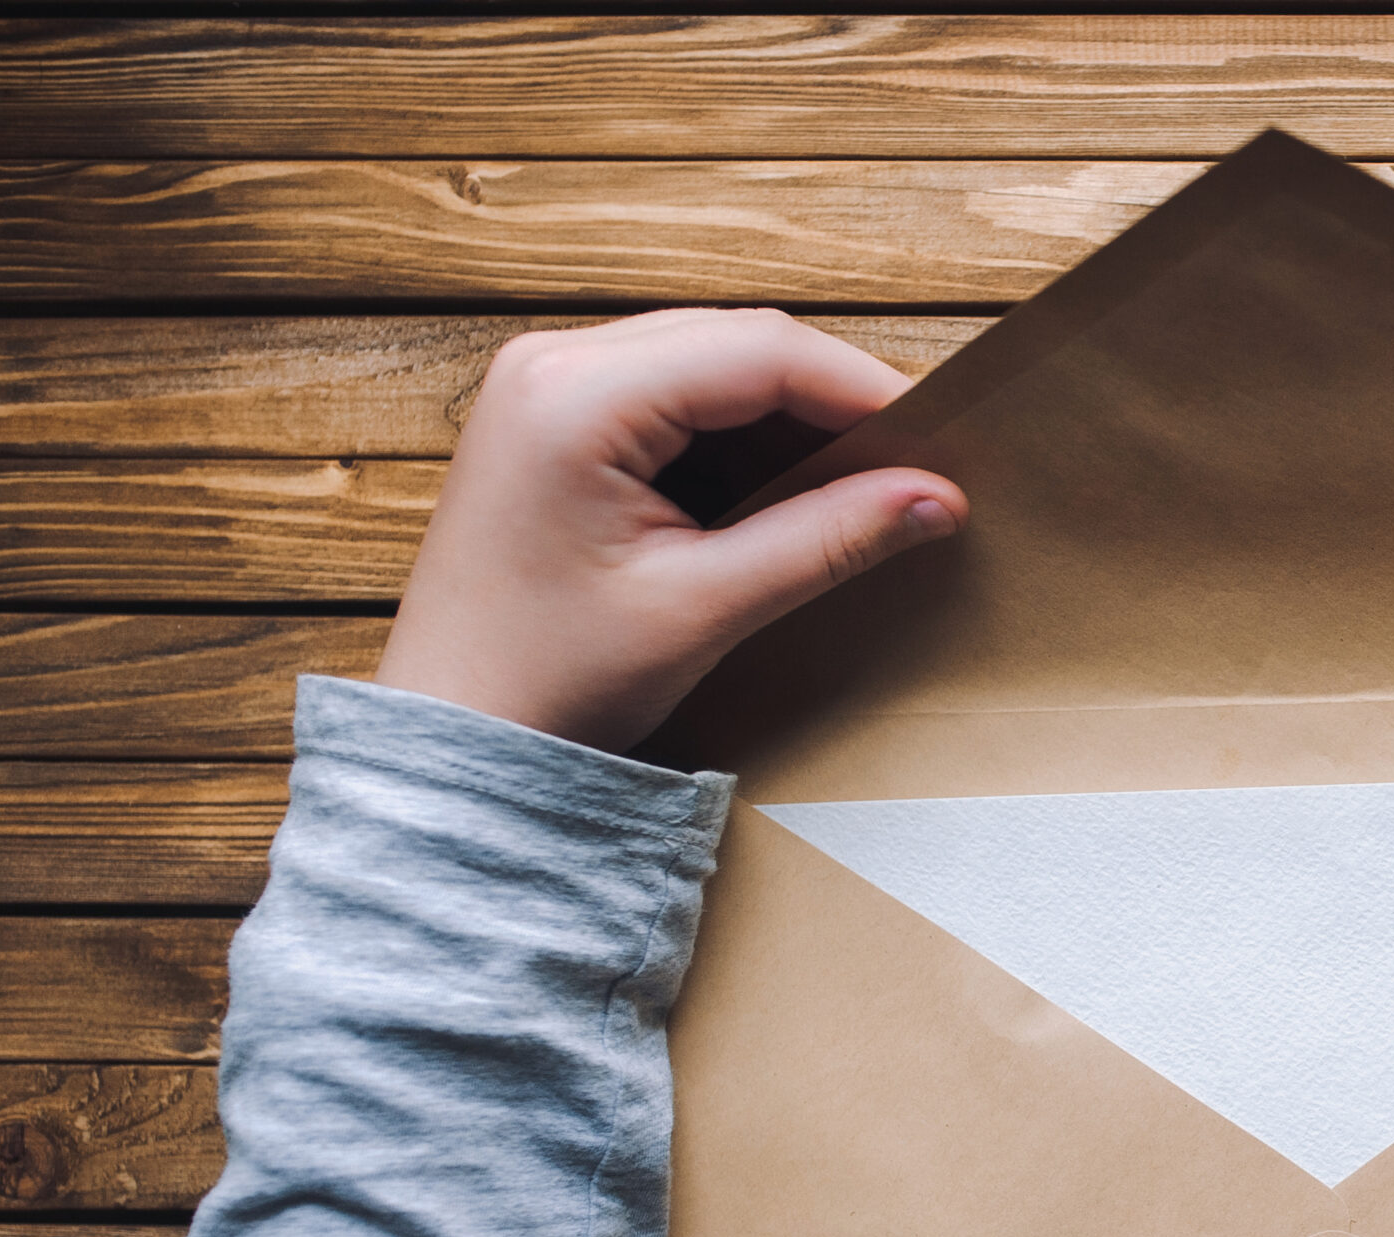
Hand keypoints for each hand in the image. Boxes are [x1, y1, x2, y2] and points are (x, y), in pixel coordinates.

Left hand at [377, 308, 966, 752]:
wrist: (452, 735)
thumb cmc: (548, 680)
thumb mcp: (704, 609)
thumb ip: (827, 541)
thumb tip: (937, 498)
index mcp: (575, 394)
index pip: (761, 351)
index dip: (864, 390)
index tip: (941, 443)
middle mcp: (553, 362)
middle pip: (739, 343)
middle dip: (832, 401)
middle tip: (913, 466)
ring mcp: (546, 384)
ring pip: (712, 365)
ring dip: (790, 420)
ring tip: (859, 487)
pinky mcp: (553, 419)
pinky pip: (672, 397)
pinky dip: (740, 438)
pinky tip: (784, 495)